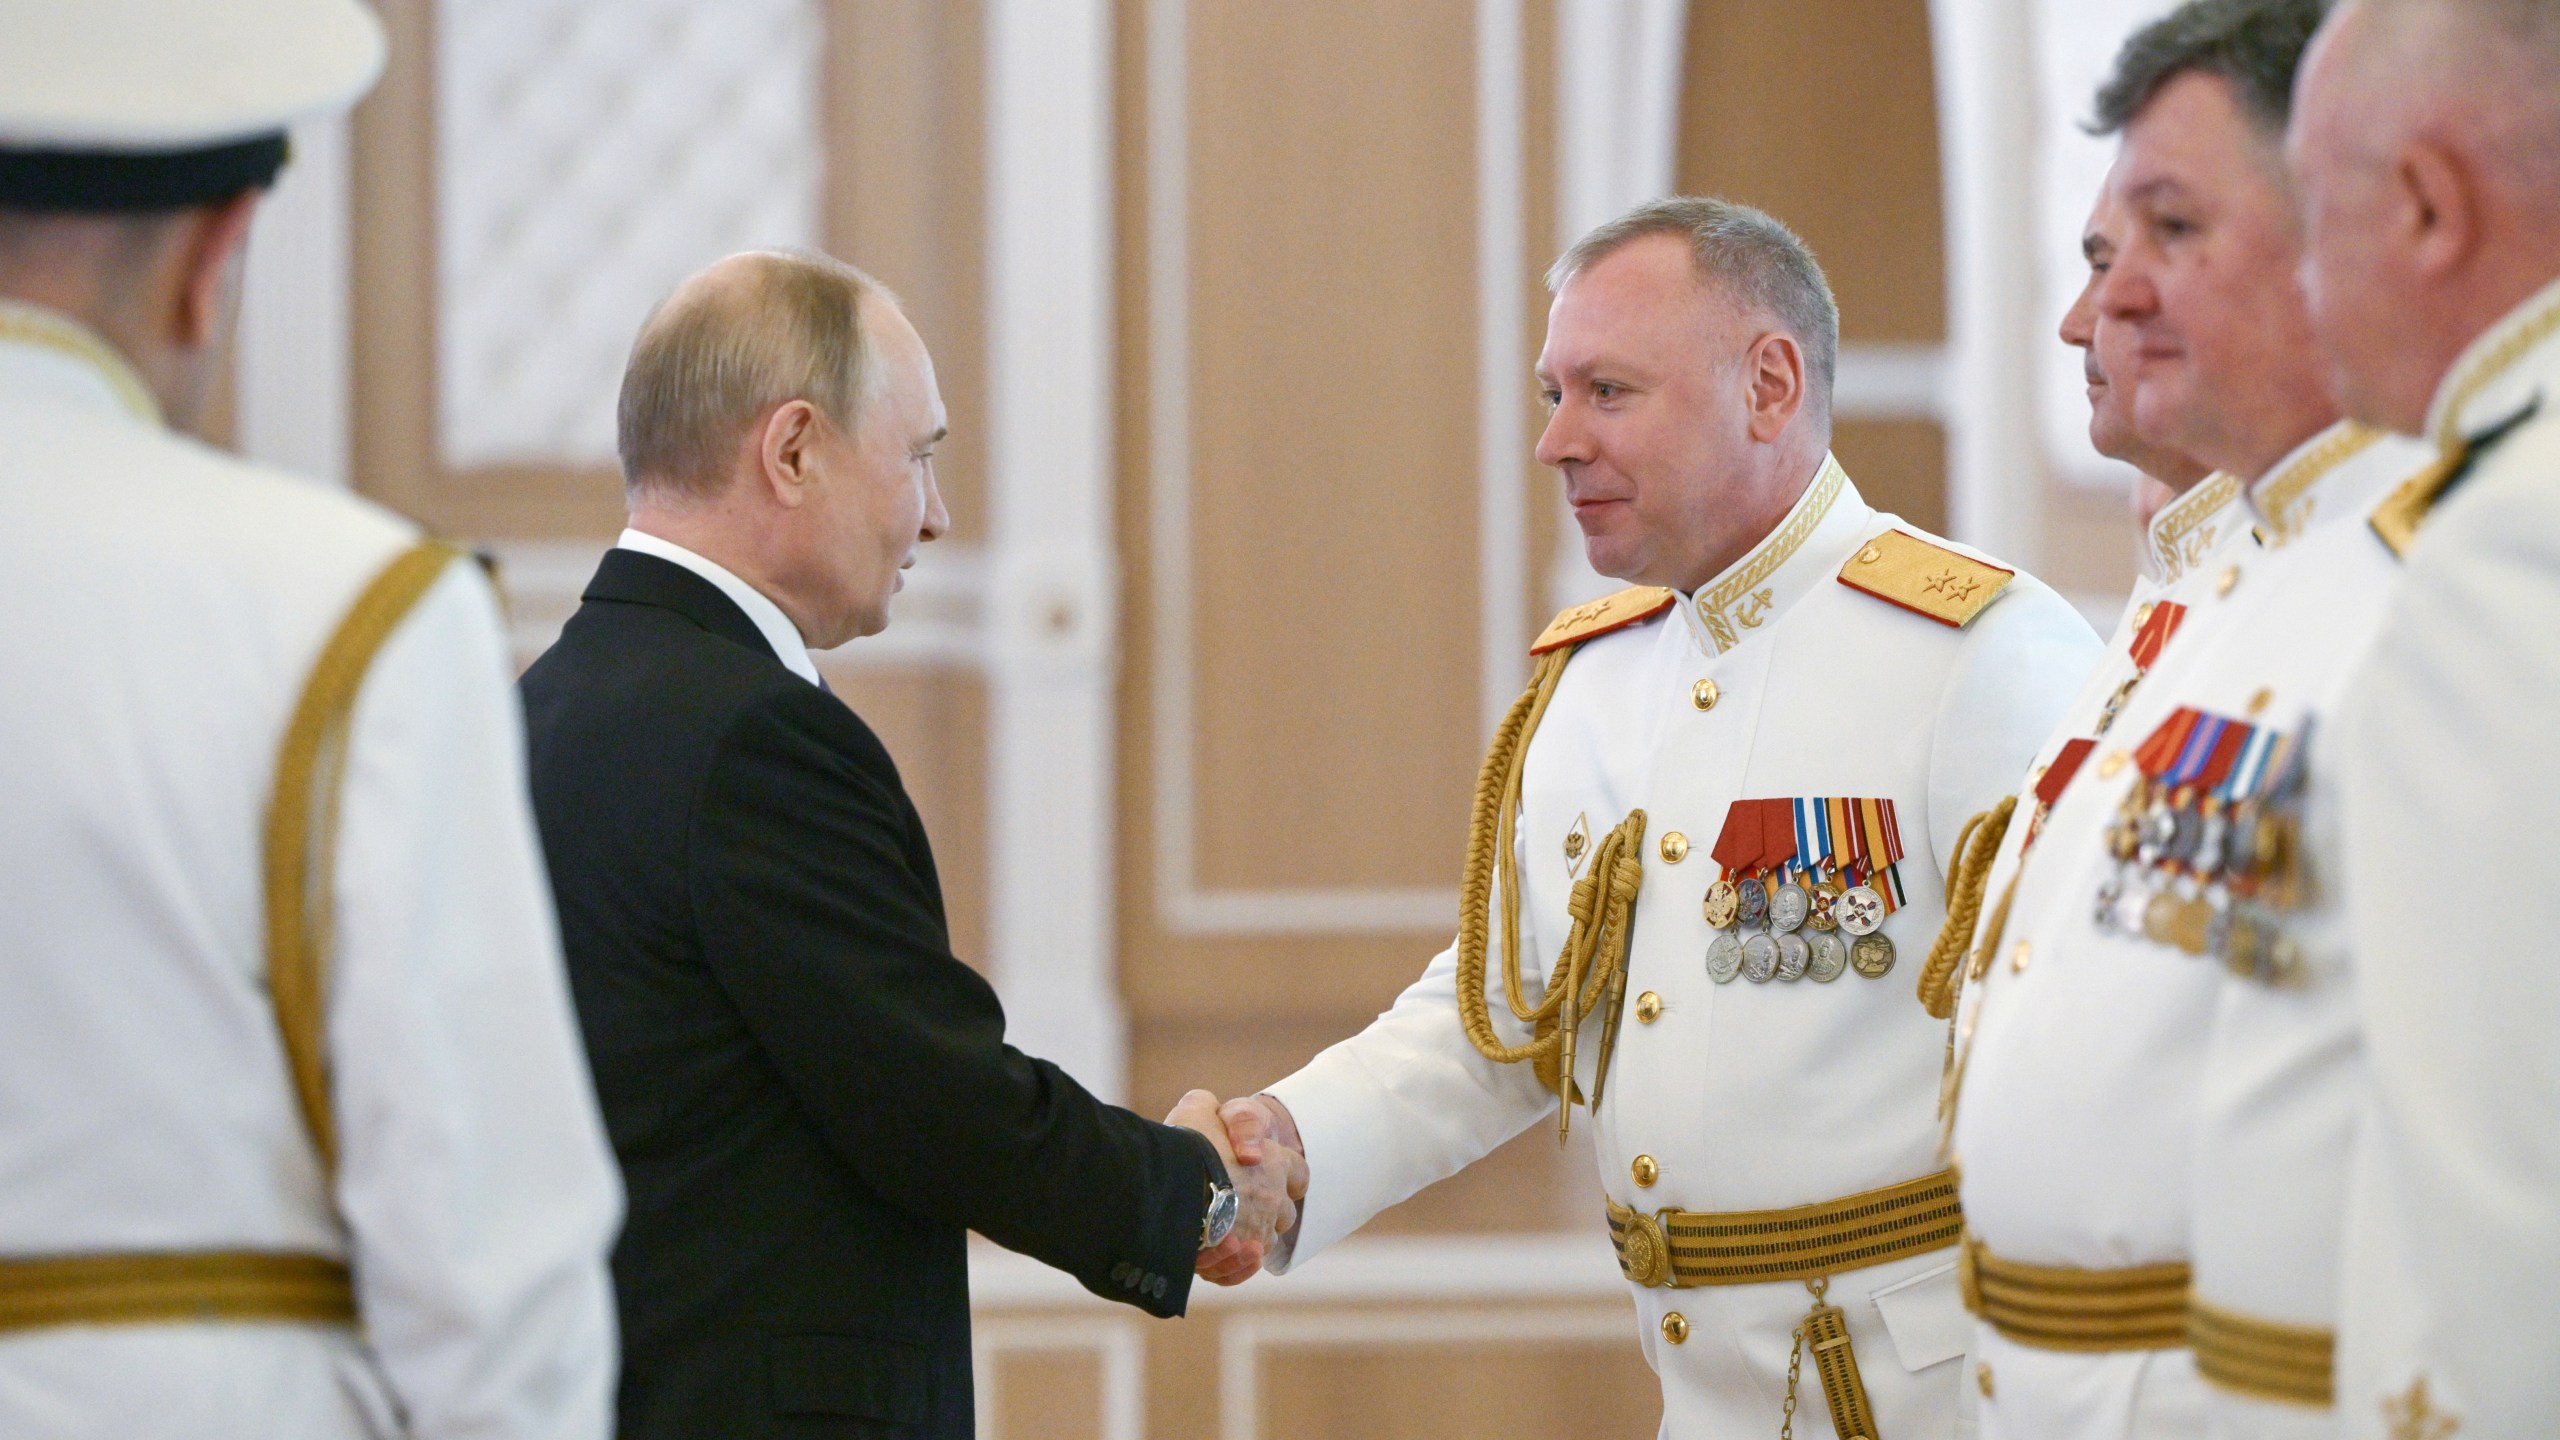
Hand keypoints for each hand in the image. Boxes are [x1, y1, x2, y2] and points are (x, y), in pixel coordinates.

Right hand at [1165, 1090, 1306, 1284]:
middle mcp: (1273, 1201)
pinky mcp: (1235, 1259)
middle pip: (1284, 1214)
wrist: (1175, 1182)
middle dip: (1267, 1212)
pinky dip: (1234, 1265)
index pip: (1298, 1173)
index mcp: (1274, 1164)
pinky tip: (1220, 1253)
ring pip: (1263, 1244)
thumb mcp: (1197, 1108)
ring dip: (1247, 1240)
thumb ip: (1207, 1106)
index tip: (1271, 1174)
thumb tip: (1206, 1110)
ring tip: (1222, 1233)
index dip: (1287, 1174)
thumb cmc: (1189, 1145)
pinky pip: (1242, 1268)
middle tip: (1239, 1205)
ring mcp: (1257, 1233)